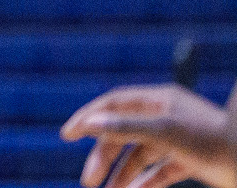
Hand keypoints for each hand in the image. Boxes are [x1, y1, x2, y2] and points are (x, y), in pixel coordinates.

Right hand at [62, 84, 236, 187]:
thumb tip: (90, 123)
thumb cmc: (212, 141)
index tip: (68, 135)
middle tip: (88, 181)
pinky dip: (144, 182)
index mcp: (158, 101)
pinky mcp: (191, 161)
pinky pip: (160, 171)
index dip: (89, 118)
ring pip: (140, 155)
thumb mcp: (164, 131)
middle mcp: (166, 117)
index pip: (114, 104)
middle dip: (104, 157)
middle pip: (124, 134)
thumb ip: (125, 126)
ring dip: (122, 174)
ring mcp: (179, 140)